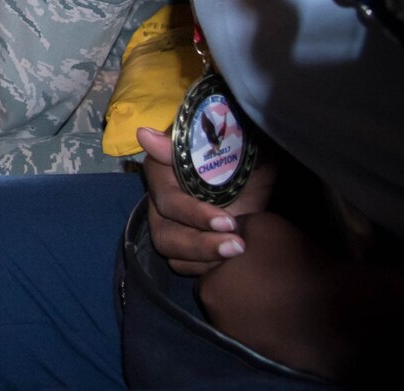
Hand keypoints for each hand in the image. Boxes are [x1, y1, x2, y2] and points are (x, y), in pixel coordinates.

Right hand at [136, 125, 275, 275]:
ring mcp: (170, 223)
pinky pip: (182, 265)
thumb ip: (184, 143)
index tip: (227, 222)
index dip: (194, 214)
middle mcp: (160, 198)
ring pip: (171, 251)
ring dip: (204, 258)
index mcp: (163, 169)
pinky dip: (205, 267)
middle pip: (165, 233)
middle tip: (237, 246)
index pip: (168, 200)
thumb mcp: (228, 144)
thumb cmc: (243, 158)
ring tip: (238, 252)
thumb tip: (144, 135)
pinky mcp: (183, 243)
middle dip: (201, 244)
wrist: (259, 180)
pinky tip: (230, 260)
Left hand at [195, 212, 353, 378]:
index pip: (208, 270)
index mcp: (209, 289)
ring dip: (254, 304)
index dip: (229, 259)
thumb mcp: (260, 224)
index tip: (251, 255)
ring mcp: (240, 341)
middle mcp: (217, 320)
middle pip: (222, 293)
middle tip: (266, 272)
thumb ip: (234, 227)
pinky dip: (270, 323)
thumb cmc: (293, 262)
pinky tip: (288, 311)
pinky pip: (262, 332)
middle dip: (238, 283)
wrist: (336, 309)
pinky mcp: (264, 355)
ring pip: (241, 314)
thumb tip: (227, 231)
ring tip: (279, 291)